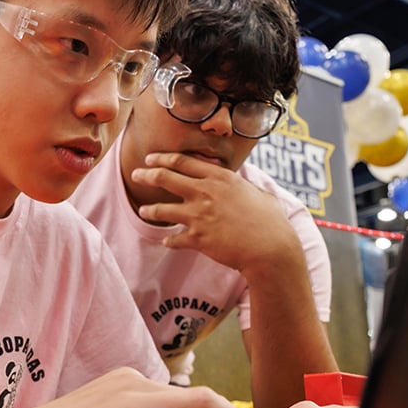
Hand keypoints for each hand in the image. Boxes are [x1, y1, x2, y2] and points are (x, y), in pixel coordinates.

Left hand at [132, 152, 301, 273]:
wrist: (270, 248)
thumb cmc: (270, 221)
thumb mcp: (258, 193)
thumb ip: (243, 186)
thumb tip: (242, 184)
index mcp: (220, 178)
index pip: (183, 162)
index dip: (163, 158)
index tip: (151, 159)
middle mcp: (205, 193)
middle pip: (165, 178)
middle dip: (147, 175)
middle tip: (136, 175)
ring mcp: (199, 216)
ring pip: (162, 209)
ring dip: (150, 210)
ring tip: (143, 210)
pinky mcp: (198, 238)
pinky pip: (174, 238)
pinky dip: (170, 240)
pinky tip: (168, 241)